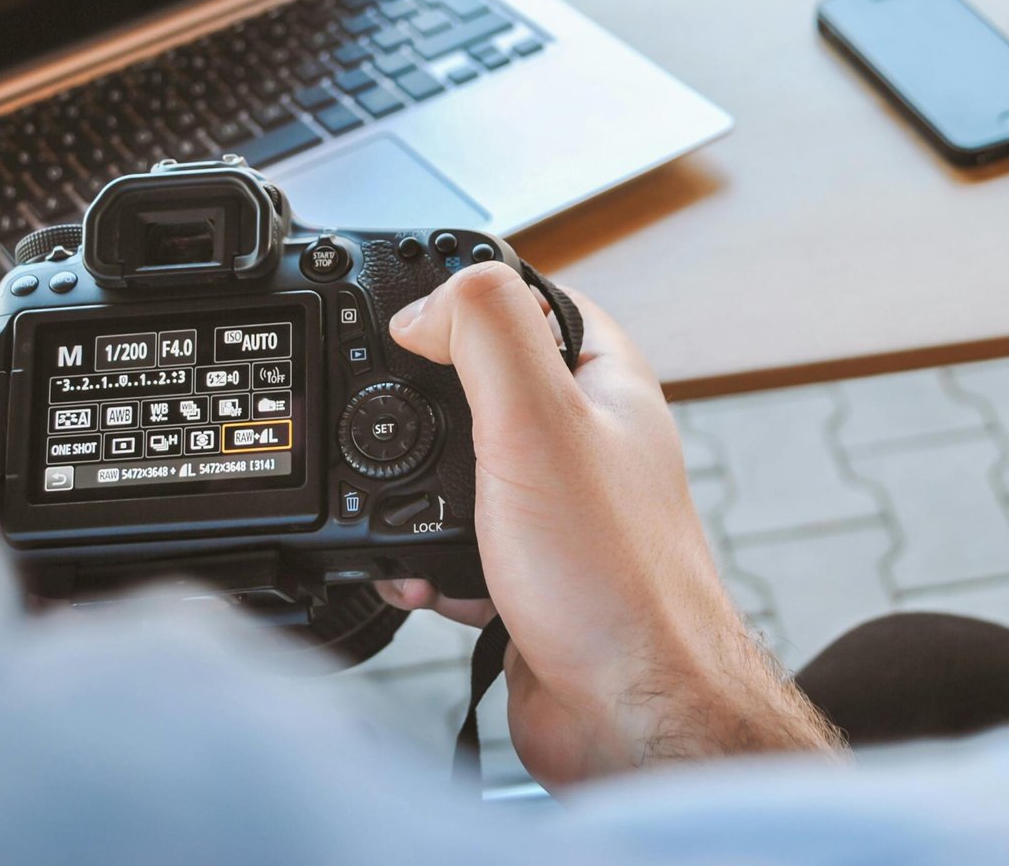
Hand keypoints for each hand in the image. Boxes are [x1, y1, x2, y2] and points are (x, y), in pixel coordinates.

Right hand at [378, 263, 840, 787]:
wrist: (627, 713)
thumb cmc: (610, 576)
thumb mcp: (535, 420)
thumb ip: (483, 333)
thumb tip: (420, 307)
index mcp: (602, 382)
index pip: (527, 298)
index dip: (462, 295)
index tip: (406, 317)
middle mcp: (584, 439)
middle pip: (477, 385)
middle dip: (418, 408)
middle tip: (382, 420)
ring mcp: (556, 509)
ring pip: (456, 472)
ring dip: (410, 496)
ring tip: (398, 514)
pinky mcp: (526, 572)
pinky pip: (453, 545)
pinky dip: (423, 561)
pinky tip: (420, 580)